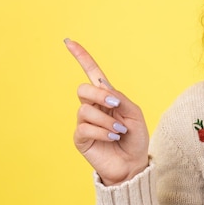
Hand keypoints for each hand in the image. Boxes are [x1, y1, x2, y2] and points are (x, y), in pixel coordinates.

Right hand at [65, 39, 149, 184]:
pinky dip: (102, 131)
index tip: (68, 41)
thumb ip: (120, 99)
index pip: (91, 73)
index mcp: (106, 97)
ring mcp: (85, 122)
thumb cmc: (135, 138)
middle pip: (83, 89)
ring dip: (106, 119)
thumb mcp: (134, 114)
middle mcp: (92, 106)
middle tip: (115, 106)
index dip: (81, 57)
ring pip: (85, 110)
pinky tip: (112, 137)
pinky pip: (85, 128)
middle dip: (99, 95)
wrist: (133, 164)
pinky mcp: (80, 138)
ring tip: (118, 130)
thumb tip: (104, 90)